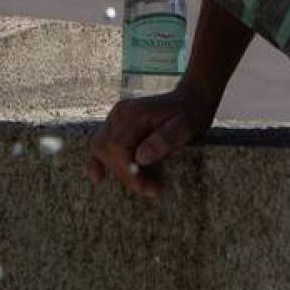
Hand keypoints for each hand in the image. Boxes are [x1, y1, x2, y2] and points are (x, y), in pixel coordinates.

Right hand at [84, 86, 220, 197]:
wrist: (189, 101)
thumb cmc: (189, 115)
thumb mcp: (185, 128)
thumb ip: (164, 140)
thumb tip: (140, 158)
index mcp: (134, 113)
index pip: (117, 147)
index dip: (128, 171)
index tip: (149, 187)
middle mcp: (119, 113)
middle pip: (103, 149)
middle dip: (122, 174)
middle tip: (149, 189)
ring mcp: (114, 118)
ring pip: (99, 148)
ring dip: (115, 171)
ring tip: (142, 184)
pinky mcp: (116, 126)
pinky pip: (103, 146)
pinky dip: (104, 163)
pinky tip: (101, 178)